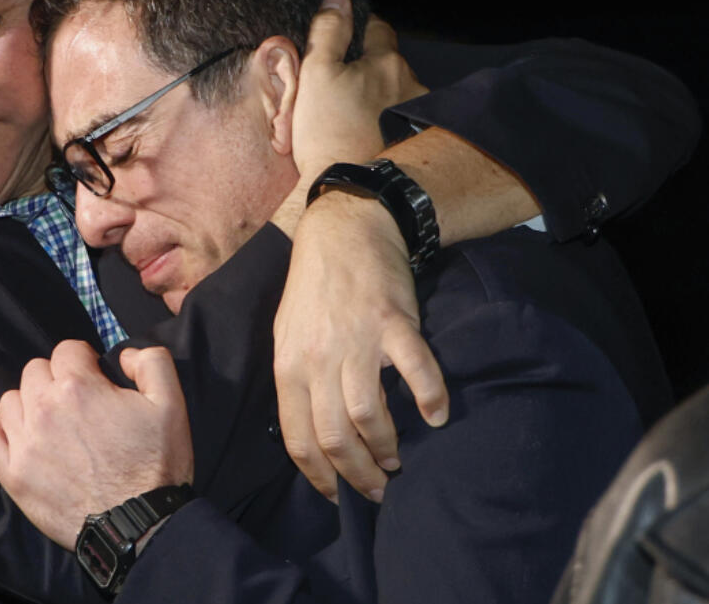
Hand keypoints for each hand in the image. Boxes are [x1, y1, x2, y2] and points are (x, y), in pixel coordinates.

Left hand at [0, 341, 193, 547]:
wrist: (138, 525)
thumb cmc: (156, 467)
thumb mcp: (171, 404)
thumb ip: (151, 362)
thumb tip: (125, 354)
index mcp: (79, 387)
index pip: (66, 349)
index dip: (85, 359)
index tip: (95, 377)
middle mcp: (45, 409)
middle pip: (35, 370)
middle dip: (57, 378)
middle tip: (79, 402)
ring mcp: (25, 443)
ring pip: (11, 400)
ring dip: (31, 403)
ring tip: (54, 421)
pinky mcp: (14, 475)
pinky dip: (2, 431)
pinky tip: (24, 436)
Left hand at [273, 190, 448, 502]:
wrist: (343, 229)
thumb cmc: (314, 287)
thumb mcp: (287, 334)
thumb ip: (297, 379)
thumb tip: (309, 432)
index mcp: (289, 365)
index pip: (298, 437)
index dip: (319, 475)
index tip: (337, 495)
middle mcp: (318, 357)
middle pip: (335, 436)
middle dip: (358, 474)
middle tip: (378, 487)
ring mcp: (357, 340)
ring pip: (367, 415)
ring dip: (387, 447)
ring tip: (398, 458)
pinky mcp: (393, 322)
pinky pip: (415, 371)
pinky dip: (429, 399)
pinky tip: (436, 415)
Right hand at [291, 0, 426, 194]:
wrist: (352, 189)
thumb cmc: (328, 132)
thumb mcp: (315, 75)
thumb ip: (328, 32)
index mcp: (386, 62)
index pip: (378, 28)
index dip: (362, 27)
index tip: (351, 36)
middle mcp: (411, 83)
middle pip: (391, 63)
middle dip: (373, 67)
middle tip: (345, 84)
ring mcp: (418, 115)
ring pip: (399, 93)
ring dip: (383, 97)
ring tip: (356, 116)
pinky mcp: (419, 143)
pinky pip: (404, 121)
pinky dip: (390, 122)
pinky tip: (371, 135)